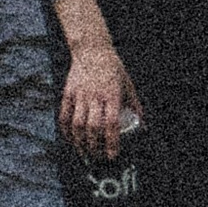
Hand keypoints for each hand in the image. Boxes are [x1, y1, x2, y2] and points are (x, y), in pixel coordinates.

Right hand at [58, 42, 140, 163]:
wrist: (92, 49)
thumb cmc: (113, 68)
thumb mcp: (128, 84)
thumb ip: (135, 105)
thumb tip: (143, 125)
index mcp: (112, 95)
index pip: (111, 123)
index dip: (111, 142)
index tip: (112, 155)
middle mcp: (95, 96)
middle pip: (92, 128)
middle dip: (95, 147)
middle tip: (98, 157)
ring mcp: (80, 95)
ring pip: (77, 124)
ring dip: (80, 142)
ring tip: (84, 152)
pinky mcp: (68, 92)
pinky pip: (64, 115)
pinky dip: (66, 130)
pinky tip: (70, 139)